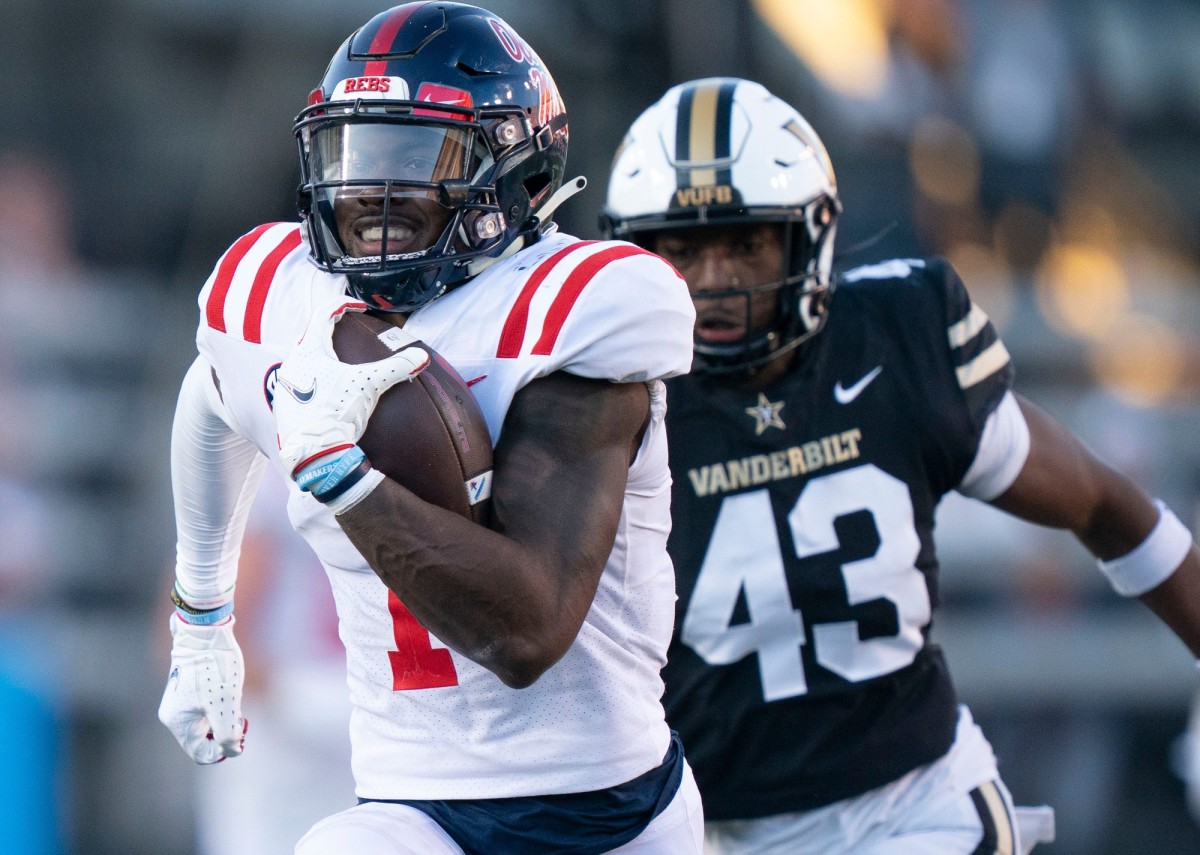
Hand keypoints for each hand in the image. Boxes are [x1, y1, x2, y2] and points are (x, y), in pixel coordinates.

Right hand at [158, 615, 247, 763]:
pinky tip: (228, 687)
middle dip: (226, 730)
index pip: (201, 752)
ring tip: (233, 696)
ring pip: (208, 722)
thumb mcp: (225, 704)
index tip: (240, 732)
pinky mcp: (189, 688)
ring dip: (225, 715)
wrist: (205, 631)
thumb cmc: (214, 668)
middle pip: (204, 738)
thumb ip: (227, 734)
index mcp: (178, 722)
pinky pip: (207, 707)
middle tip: (240, 714)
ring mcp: (180, 700)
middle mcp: (174, 714)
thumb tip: (232, 751)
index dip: (224, 749)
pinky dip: (221, 703)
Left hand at [274, 299, 428, 477]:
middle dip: (330, 333)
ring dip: (322, 360)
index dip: (342, 305)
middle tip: (346, 335)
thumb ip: (396, 368)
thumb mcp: (370, 386)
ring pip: (304, 363)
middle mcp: (292, 364)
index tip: (357, 307)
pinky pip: (300, 386)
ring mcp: (286, 387)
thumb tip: (421, 358)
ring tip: (340, 367)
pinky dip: (316, 383)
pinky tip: (328, 394)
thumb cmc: (337, 413)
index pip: (323, 314)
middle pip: (311, 338)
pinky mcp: (285, 408)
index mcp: (310, 351)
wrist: (315, 453)